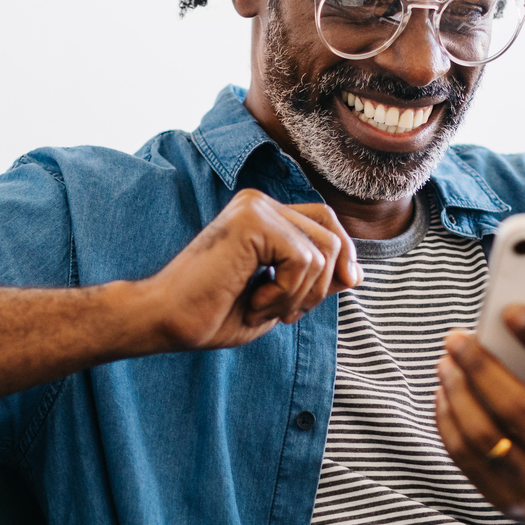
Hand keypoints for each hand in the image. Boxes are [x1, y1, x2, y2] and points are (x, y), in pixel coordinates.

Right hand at [140, 190, 361, 351]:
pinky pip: (303, 259)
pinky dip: (286, 293)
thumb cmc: (213, 314)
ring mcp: (255, 207)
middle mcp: (260, 203)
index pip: (326, 221)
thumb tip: (357, 273)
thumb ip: (315, 280)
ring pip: (322, 251)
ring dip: (301, 295)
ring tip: (263, 308)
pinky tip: (254, 301)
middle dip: (323, 285)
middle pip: (331, 235)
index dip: (344, 254)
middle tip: (285, 315)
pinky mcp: (252, 220)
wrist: (167, 322)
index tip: (346, 284)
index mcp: (264, 216)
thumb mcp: (279, 299)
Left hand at [434, 306, 524, 524]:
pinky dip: (448, 421)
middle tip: (457, 336)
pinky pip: (466, 458)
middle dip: (481, 366)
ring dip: (457, 392)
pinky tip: (445, 393)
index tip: (511, 310)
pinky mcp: (506, 501)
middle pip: (517, 407)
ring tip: (446, 362)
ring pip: (483, 435)